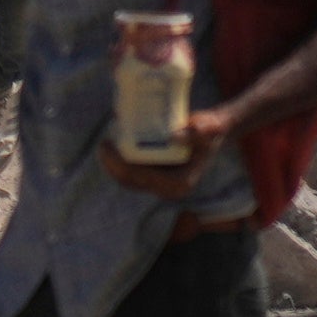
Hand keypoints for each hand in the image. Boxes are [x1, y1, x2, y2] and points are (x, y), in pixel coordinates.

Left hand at [98, 109, 233, 195]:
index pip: (141, 178)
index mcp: (179, 184)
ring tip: (105, 145)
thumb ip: (201, 129)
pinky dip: (119, 165)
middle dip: (112, 165)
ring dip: (113, 166)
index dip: (121, 165)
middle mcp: (169, 190)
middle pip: (130, 182)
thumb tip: (175, 137)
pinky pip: (131, 177)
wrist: (212, 134)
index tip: (110, 145)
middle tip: (104, 143)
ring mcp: (161, 187)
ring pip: (128, 181)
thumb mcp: (210, 126)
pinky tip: (111, 150)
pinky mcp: (156, 180)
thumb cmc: (210, 129)